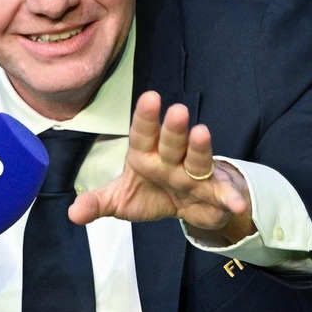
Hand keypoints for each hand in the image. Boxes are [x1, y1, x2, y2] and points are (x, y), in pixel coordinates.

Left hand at [70, 91, 255, 243]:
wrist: (187, 208)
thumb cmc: (152, 193)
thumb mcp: (121, 201)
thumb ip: (99, 203)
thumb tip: (73, 213)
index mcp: (147, 155)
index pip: (144, 134)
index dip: (146, 118)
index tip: (149, 98)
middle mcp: (172, 160)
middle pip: (172, 142)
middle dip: (174, 128)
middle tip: (177, 111)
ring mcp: (195, 175)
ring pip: (198, 159)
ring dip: (200, 147)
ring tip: (202, 133)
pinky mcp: (214, 193)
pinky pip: (223, 195)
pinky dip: (232, 198)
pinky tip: (238, 204)